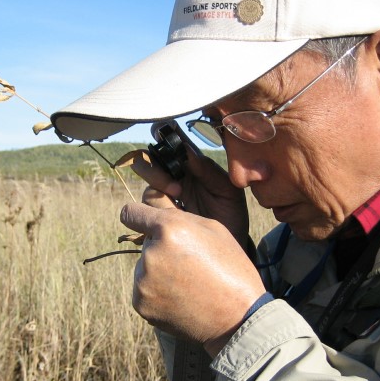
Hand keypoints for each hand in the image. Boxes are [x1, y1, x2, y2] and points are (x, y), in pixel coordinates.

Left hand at [120, 201, 265, 356]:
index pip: (130, 213)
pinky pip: (143, 290)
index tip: (146, 224)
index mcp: (169, 228)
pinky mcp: (141, 304)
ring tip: (188, 284)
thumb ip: (177, 217)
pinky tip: (182, 298)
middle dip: (160, 248)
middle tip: (189, 263)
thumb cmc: (231, 268)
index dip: (139, 217)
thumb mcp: (212, 228)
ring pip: (144, 267)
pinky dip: (158, 293)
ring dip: (159, 271)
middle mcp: (151, 253)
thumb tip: (149, 217)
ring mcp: (143, 281)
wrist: (239, 317)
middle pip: (145, 243)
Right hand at [131, 127, 248, 244]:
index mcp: (192, 168)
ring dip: (159, 185)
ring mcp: (166, 200)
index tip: (161, 131)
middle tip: (175, 181)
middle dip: (154, 167)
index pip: (173, 146)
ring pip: (148, 186)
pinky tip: (175, 211)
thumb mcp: (229, 192)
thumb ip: (209, 171)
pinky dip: (158, 206)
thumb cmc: (232, 218)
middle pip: (150, 163)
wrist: (230, 249)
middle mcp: (175, 180)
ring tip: (179, 194)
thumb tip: (187, 152)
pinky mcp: (159, 218)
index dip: (164, 135)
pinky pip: (147, 208)